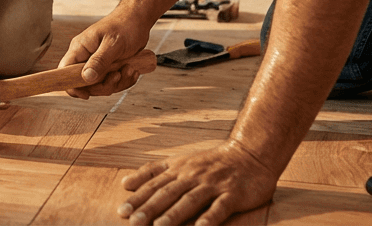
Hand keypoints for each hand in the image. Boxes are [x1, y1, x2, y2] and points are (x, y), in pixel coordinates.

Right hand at [59, 11, 151, 98]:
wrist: (138, 20)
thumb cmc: (124, 25)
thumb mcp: (112, 44)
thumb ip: (99, 61)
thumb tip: (86, 78)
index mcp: (80, 48)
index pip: (65, 70)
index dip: (71, 85)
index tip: (86, 94)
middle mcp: (86, 57)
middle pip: (85, 84)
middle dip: (104, 85)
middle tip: (118, 75)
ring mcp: (97, 63)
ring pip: (101, 85)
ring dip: (118, 82)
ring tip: (129, 68)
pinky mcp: (108, 67)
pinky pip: (112, 82)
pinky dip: (124, 80)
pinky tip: (132, 69)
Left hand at [119, 140, 276, 225]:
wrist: (250, 153)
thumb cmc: (211, 162)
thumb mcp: (179, 162)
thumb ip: (153, 172)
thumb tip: (125, 183)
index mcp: (179, 169)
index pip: (154, 185)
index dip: (138, 199)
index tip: (122, 211)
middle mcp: (193, 176)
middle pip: (168, 193)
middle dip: (150, 208)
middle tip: (133, 222)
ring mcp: (213, 184)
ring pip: (190, 200)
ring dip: (174, 214)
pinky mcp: (233, 194)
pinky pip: (220, 207)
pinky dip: (210, 218)